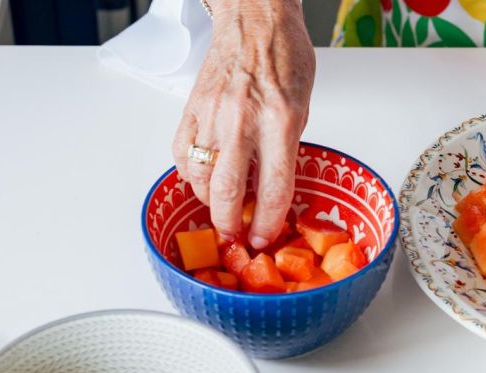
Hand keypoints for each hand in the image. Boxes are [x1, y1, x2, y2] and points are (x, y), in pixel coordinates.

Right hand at [172, 0, 314, 249]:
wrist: (255, 18)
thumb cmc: (284, 55)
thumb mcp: (303, 105)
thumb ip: (287, 148)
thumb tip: (274, 187)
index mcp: (281, 120)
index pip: (274, 187)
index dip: (268, 222)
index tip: (265, 237)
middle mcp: (244, 119)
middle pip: (229, 191)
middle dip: (231, 224)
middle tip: (236, 237)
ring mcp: (213, 114)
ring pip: (201, 177)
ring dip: (211, 202)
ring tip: (222, 208)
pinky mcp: (192, 108)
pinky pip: (182, 154)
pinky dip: (191, 175)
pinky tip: (203, 179)